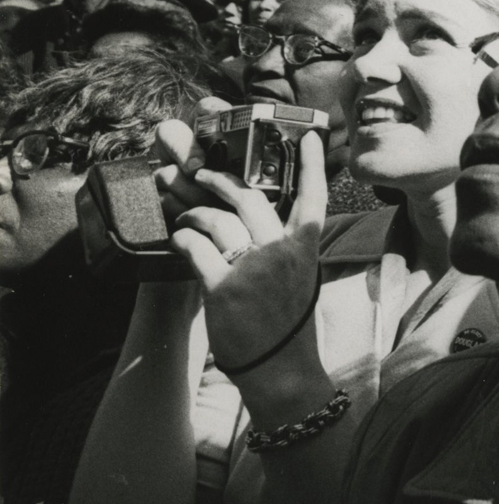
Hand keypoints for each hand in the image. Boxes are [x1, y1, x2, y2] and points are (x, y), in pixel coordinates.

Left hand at [154, 114, 327, 387]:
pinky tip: (179, 240)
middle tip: (200, 173)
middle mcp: (281, 251)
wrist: (280, 367)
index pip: (313, 196)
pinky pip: (195, 246)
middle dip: (218, 180)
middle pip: (248, 197)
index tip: (306, 136)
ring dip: (192, 212)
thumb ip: (287, 247)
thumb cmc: (289, 324)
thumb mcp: (302, 278)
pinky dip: (182, 239)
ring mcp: (253, 268)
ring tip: (185, 217)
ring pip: (216, 218)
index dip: (311, 164)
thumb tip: (262, 222)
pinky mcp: (223, 287)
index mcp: (305, 247)